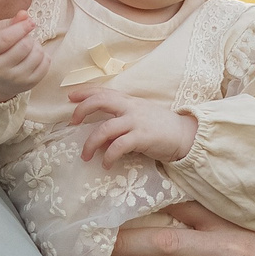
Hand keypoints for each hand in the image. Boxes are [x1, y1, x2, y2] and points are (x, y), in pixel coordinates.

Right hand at [0, 14, 49, 103]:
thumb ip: (9, 23)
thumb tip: (24, 14)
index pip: (6, 38)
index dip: (21, 27)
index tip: (31, 21)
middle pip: (24, 46)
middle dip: (28, 36)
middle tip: (23, 37)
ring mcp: (14, 79)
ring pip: (37, 55)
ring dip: (36, 45)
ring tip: (28, 46)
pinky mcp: (28, 84)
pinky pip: (46, 64)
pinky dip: (43, 55)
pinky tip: (33, 55)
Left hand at [70, 88, 197, 165]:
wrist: (184, 135)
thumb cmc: (160, 127)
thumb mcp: (139, 116)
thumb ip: (120, 121)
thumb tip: (98, 136)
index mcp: (129, 101)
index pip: (103, 91)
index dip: (85, 92)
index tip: (70, 96)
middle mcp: (130, 108)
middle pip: (100, 101)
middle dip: (82, 110)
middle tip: (72, 123)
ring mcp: (136, 122)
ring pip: (105, 128)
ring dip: (91, 143)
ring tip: (85, 156)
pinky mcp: (142, 137)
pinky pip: (118, 146)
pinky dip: (108, 156)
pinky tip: (106, 164)